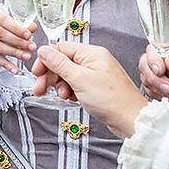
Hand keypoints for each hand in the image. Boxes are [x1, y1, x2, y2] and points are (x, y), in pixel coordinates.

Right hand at [0, 5, 35, 72]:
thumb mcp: (11, 22)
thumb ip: (22, 25)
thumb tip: (32, 27)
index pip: (3, 19)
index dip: (17, 28)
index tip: (28, 36)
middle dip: (17, 42)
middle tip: (30, 47)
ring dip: (13, 53)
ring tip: (25, 56)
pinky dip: (5, 64)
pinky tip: (14, 68)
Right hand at [32, 42, 146, 137]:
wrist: (131, 120)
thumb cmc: (112, 100)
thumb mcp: (79, 79)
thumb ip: (59, 63)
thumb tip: (44, 50)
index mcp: (91, 54)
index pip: (60, 49)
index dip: (46, 60)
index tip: (37, 73)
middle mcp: (93, 60)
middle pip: (62, 62)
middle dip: (50, 76)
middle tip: (41, 88)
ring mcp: (95, 73)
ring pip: (67, 74)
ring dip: (60, 85)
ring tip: (64, 96)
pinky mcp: (95, 85)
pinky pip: (75, 83)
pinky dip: (69, 91)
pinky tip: (71, 98)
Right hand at [139, 39, 168, 104]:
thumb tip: (168, 63)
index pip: (153, 49)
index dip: (153, 60)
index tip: (160, 71)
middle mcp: (161, 58)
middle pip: (145, 65)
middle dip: (156, 80)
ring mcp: (158, 71)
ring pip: (146, 79)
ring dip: (161, 90)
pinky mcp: (157, 83)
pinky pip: (149, 89)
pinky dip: (159, 95)